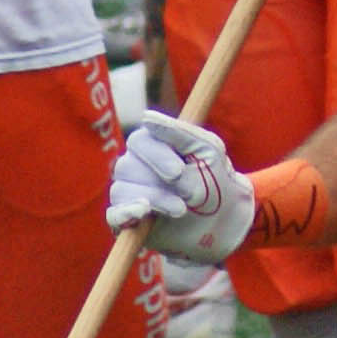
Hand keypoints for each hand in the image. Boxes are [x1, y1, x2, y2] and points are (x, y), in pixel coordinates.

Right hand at [105, 110, 254, 262]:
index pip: (138, 142)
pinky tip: (143, 214)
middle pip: (126, 167)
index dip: (155, 156)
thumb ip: (179, 132)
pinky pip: (113, 215)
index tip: (178, 172)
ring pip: (121, 191)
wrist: (223, 221)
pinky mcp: (129, 220)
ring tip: (181, 210)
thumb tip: (146, 117)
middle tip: (187, 196)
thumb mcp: (207, 151)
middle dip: (158, 183)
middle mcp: (136, 166)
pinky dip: (124, 214)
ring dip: (154, 200)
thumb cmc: (216, 179)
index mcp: (153, 144)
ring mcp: (130, 193)